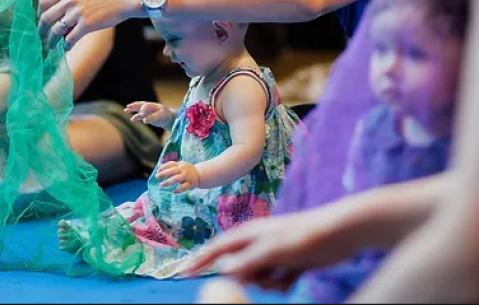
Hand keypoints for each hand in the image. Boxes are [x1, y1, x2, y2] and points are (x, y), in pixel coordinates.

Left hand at [37, 0, 130, 49]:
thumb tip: (63, 7)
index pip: (44, 2)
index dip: (39, 13)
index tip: (41, 20)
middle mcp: (70, 0)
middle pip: (46, 18)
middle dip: (41, 30)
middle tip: (41, 37)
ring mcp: (78, 13)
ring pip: (56, 30)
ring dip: (51, 41)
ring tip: (51, 46)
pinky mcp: (87, 24)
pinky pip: (70, 38)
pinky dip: (66, 45)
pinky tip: (67, 48)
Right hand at [125, 101, 173, 128]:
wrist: (168, 118)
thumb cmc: (165, 115)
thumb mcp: (160, 116)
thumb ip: (153, 117)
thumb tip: (145, 120)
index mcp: (153, 105)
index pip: (146, 106)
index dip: (143, 110)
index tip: (142, 115)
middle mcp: (149, 107)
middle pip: (140, 105)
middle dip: (134, 106)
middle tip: (128, 106)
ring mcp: (147, 111)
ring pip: (138, 109)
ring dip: (132, 109)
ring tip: (126, 110)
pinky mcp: (146, 116)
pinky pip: (139, 116)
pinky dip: (135, 117)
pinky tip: (132, 120)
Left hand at [156, 161, 200, 193]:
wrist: (199, 174)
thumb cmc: (187, 170)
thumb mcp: (180, 165)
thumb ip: (172, 166)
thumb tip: (159, 166)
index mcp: (180, 164)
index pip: (170, 164)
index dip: (163, 167)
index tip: (157, 170)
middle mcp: (183, 170)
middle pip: (172, 171)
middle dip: (164, 173)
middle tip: (157, 176)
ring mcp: (186, 177)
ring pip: (176, 179)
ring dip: (168, 182)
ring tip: (161, 185)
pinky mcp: (190, 184)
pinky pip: (183, 187)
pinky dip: (178, 190)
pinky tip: (173, 191)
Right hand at [185, 209, 351, 290]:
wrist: (337, 234)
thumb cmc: (302, 237)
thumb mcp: (272, 251)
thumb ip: (246, 261)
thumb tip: (223, 270)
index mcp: (248, 234)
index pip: (217, 249)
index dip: (199, 261)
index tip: (182, 274)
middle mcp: (257, 243)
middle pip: (237, 269)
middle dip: (248, 278)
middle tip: (267, 273)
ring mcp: (271, 254)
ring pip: (256, 279)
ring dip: (268, 283)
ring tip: (285, 272)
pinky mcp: (286, 264)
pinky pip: (274, 284)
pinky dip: (282, 284)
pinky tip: (296, 273)